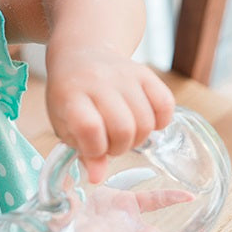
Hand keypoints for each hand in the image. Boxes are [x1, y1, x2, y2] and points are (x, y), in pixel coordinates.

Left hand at [45, 46, 174, 182]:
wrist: (82, 53)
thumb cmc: (71, 97)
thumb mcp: (65, 124)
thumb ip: (82, 151)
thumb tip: (97, 177)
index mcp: (72, 95)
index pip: (89, 127)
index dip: (95, 148)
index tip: (91, 149)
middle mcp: (99, 81)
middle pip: (123, 128)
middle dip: (119, 147)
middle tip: (110, 143)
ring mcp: (124, 75)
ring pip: (145, 122)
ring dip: (138, 138)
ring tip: (125, 133)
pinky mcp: (145, 73)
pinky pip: (165, 105)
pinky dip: (160, 122)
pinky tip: (146, 122)